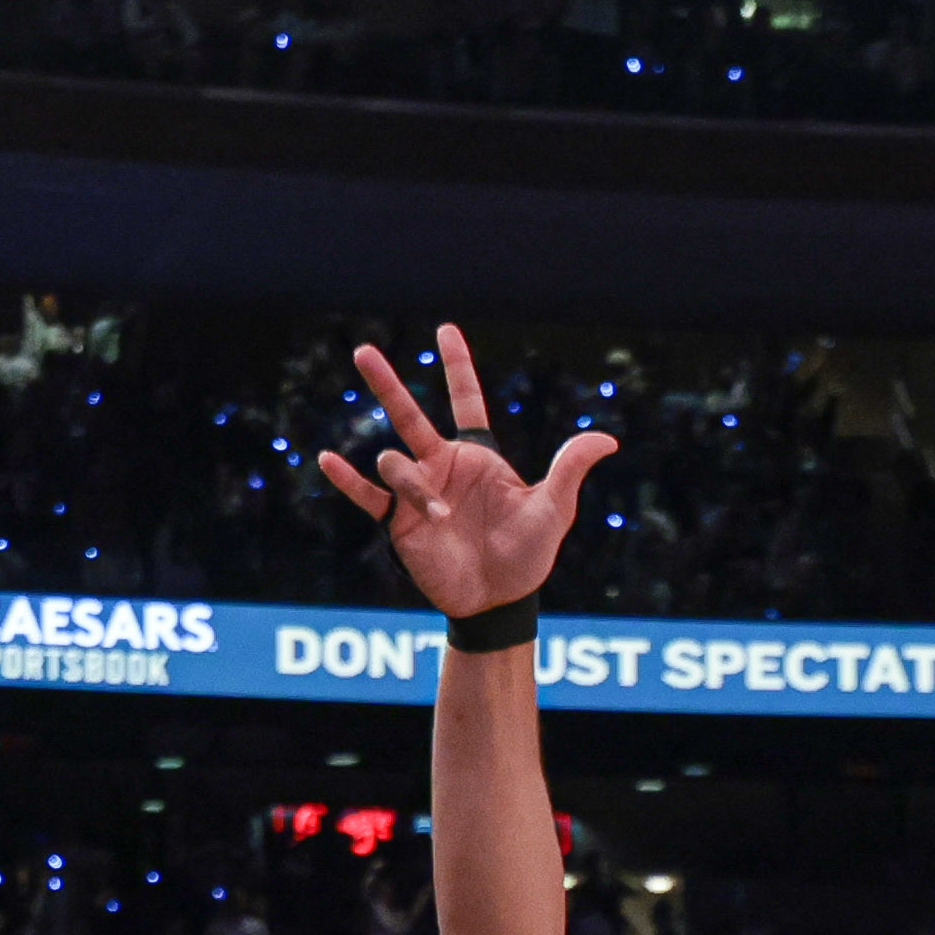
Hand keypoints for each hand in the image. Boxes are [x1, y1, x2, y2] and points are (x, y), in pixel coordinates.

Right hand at [312, 326, 618, 619]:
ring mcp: (416, 492)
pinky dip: (347, 480)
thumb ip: (569, 470)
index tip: (445, 330)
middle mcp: (442, 466)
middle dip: (387, 383)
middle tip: (363, 350)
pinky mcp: (397, 522)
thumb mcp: (553, 510)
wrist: (496, 603)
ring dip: (412, 486)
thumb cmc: (527, 556)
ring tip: (438, 518)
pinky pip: (367, 496)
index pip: (465, 400)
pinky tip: (327, 460)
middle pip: (409, 414)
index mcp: (478, 456)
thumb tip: (607, 438)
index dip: (456, 366)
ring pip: (395, 463)